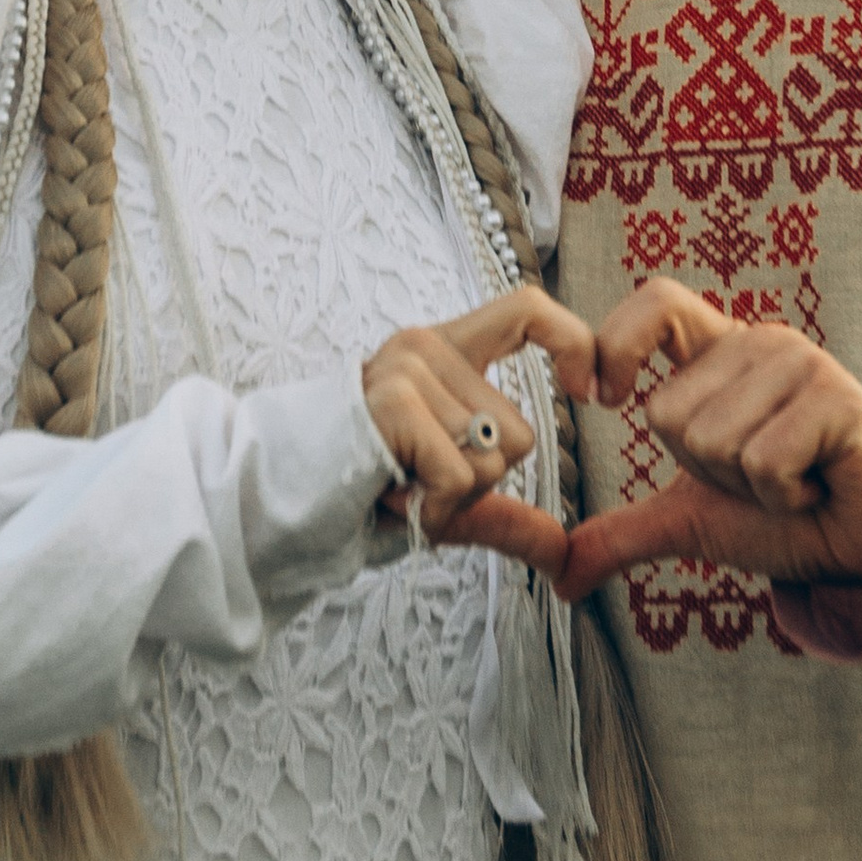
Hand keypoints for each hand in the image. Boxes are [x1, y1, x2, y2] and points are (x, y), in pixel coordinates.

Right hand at [362, 283, 589, 559]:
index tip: (593, 392)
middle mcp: (425, 347)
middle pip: (518, 432)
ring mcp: (406, 370)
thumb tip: (561, 551)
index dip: (575, 343)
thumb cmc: (350, 497)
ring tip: (392, 486)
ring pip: (493, 459)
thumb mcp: (442, 499)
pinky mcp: (392, 403)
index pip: (527, 310)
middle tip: (412, 482)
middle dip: (477, 483)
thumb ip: (500, 513)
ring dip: (449, 499)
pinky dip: (434, 509)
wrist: (268, 509)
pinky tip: (390, 500)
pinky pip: (462, 477)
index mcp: (441, 351)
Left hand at [555, 280, 861, 606]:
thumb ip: (625, 534)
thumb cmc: (787, 517)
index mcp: (721, 353)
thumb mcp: (692, 521)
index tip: (604, 397)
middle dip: (706, 472)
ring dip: (748, 486)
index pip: (654, 302)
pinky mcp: (838, 399)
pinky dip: (783, 494)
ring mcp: (803, 364)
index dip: (616, 344)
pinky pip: (764, 460)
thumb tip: (560, 577)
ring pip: (712, 440)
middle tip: (762, 476)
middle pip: (668, 413)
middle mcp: (760, 344)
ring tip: (793, 480)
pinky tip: (815, 487)